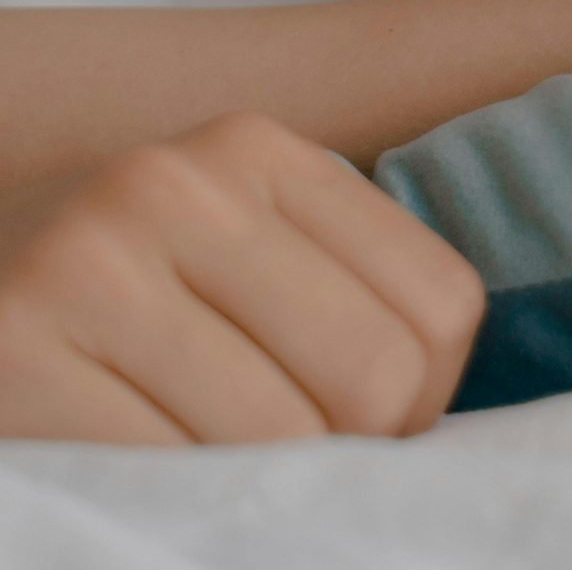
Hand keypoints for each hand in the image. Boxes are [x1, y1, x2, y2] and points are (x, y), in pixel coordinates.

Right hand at [0, 112, 484, 445]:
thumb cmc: (102, 301)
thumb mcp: (225, 251)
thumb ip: (333, 291)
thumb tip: (427, 408)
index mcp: (255, 149)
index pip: (442, 304)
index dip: (419, 404)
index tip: (359, 430)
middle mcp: (181, 183)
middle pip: (376, 375)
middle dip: (349, 456)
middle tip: (287, 470)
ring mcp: (91, 259)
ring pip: (281, 438)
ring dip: (260, 491)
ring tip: (210, 471)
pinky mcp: (14, 346)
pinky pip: (169, 475)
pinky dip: (182, 509)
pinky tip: (150, 484)